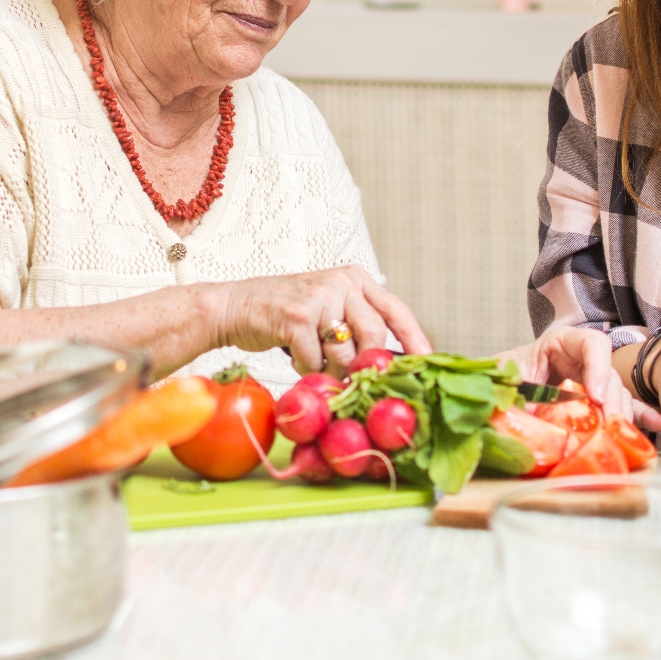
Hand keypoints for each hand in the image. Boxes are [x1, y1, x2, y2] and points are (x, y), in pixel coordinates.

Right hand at [212, 265, 431, 374]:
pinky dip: (306, 369)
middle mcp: (342, 283)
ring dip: (329, 371)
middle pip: (376, 336)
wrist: (233, 307)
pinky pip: (316, 361)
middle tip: (352, 380)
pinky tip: (292, 354)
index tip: (427, 362)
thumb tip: (389, 365)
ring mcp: (321, 297)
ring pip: (345, 354)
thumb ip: (356, 328)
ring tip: (312, 361)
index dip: (415, 338)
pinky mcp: (298, 316)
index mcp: (355, 279)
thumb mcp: (327, 310)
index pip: (396, 310)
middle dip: (365, 365)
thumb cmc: (283, 315)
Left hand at [498, 327, 660, 432]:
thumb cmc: (504, 376)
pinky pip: (623, 406)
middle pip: (609, 374)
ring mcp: (593, 380)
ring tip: (623, 434)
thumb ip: (515, 388)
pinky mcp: (598, 400)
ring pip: (618, 394)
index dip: (599, 368)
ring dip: (622, 415)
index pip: (592, 344)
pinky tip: (657, 424)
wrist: (498, 387)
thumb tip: (527, 413)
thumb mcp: (506, 377)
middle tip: (609, 423)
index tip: (595, 397)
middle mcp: (582, 360)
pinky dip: (639, 416)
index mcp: (561, 343)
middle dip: (612, 401)